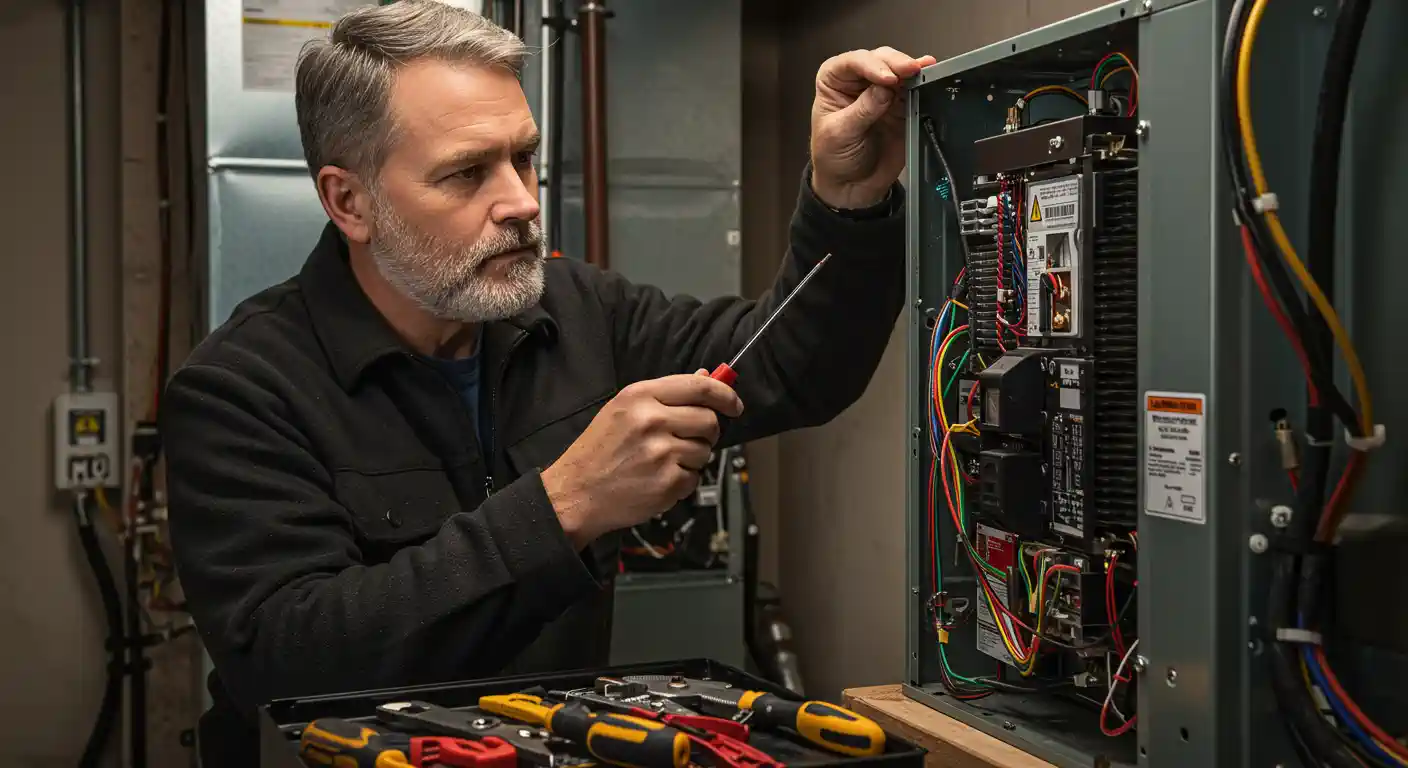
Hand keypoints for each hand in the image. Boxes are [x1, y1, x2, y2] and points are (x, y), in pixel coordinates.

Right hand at [541, 371, 743, 548]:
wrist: (576, 492)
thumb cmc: (599, 450)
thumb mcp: (624, 409)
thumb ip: (667, 394)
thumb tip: (706, 377)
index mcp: (641, 396)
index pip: (700, 388)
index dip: (725, 396)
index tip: (734, 405)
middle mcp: (652, 420)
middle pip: (709, 420)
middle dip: (707, 432)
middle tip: (687, 439)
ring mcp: (661, 453)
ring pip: (705, 451)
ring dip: (692, 459)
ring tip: (662, 462)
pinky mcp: (667, 483)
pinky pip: (694, 478)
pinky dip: (682, 481)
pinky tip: (658, 479)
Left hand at [809, 47, 936, 209]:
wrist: (850, 186)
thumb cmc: (833, 157)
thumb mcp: (840, 134)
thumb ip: (863, 111)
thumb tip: (885, 90)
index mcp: (834, 81)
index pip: (852, 63)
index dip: (871, 65)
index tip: (886, 79)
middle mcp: (859, 81)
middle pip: (879, 60)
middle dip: (895, 63)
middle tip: (910, 70)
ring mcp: (882, 92)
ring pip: (899, 71)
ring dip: (912, 71)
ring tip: (924, 71)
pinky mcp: (900, 107)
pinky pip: (913, 92)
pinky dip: (922, 85)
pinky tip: (930, 79)